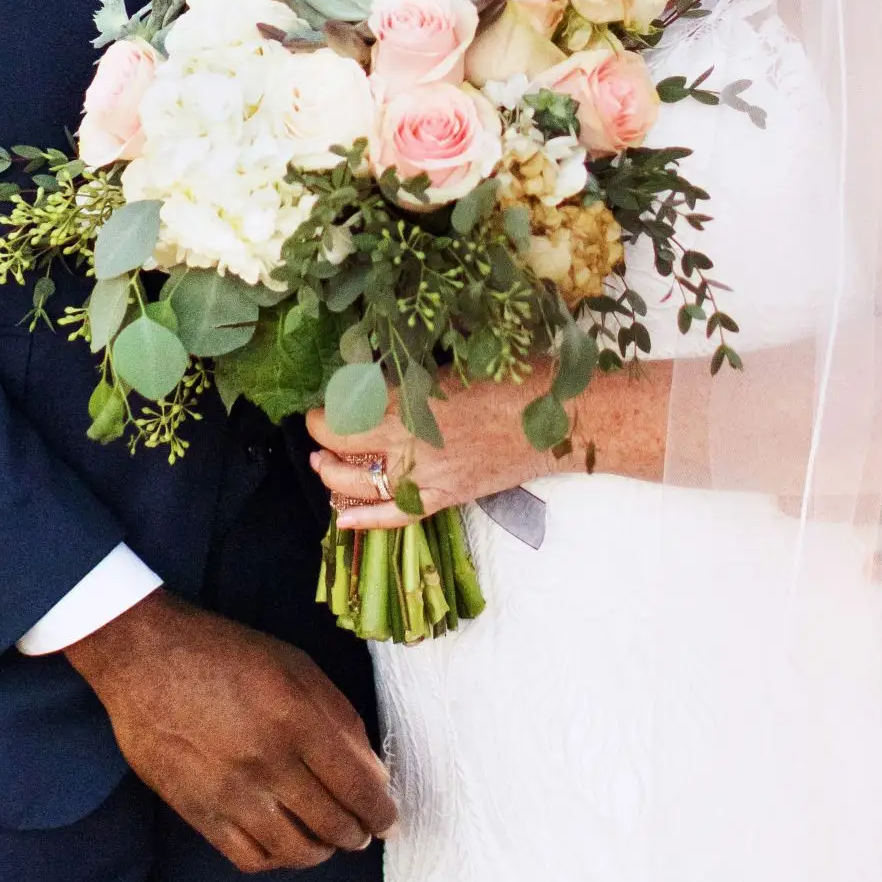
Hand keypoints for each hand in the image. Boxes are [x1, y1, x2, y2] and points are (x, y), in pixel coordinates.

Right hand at [67, 589, 395, 872]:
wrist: (144, 659)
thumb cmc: (227, 654)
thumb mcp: (297, 667)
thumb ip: (340, 720)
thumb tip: (373, 774)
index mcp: (297, 720)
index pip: (358, 789)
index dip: (381, 812)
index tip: (388, 818)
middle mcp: (266, 762)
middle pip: (332, 825)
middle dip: (357, 833)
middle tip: (362, 829)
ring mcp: (229, 793)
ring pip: (295, 851)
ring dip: (322, 850)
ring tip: (327, 838)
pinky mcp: (197, 811)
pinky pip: (250, 857)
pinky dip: (278, 858)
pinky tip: (285, 843)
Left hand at [307, 359, 672, 529]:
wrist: (565, 419)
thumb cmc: (518, 376)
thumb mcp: (460, 360)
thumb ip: (417, 369)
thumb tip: (380, 367)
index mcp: (414, 401)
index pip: (346, 412)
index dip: (324, 410)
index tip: (322, 401)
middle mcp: (413, 442)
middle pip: (345, 448)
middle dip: (322, 440)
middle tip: (316, 430)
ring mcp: (429, 476)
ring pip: (363, 485)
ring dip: (334, 477)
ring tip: (322, 466)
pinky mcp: (447, 497)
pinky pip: (398, 515)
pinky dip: (367, 520)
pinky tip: (342, 520)